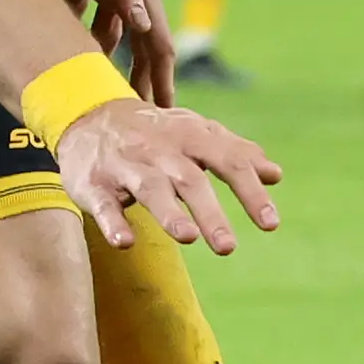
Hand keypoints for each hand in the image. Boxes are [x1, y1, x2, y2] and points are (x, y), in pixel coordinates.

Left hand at [32, 0, 174, 105]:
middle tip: (136, 114)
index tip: (166, 114)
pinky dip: (75, 25)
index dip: (162, 80)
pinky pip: (81, 5)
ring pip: (109, 27)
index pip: (159, 44)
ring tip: (98, 84)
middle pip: (139, 42)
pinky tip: (60, 40)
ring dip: (106, 55)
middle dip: (140, 78)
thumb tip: (145, 28)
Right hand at [56, 96, 281, 253]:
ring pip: (149, 188)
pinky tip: (125, 242)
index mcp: (189, 135)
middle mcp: (159, 149)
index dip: (250, 191)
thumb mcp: (195, 132)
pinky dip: (113, 222)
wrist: (89, 116)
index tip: (270, 223)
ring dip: (168, 212)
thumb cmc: (155, 132)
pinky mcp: (94, 184)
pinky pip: (103, 204)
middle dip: (210, 212)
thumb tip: (275, 175)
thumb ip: (234, 152)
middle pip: (189, 180)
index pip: (227, 161)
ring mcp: (125, 165)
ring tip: (188, 237)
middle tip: (228, 247)